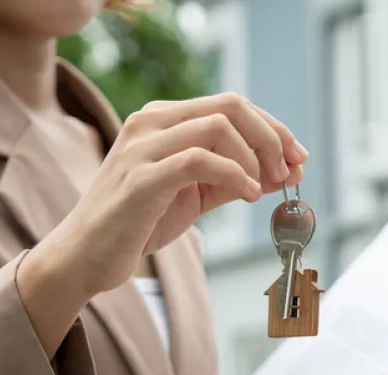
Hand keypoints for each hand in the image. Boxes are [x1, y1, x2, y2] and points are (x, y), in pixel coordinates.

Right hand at [31, 92, 306, 298]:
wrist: (88, 256)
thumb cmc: (141, 222)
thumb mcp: (196, 194)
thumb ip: (234, 177)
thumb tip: (285, 171)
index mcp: (165, 120)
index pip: (232, 105)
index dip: (273, 128)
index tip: (298, 157)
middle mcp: (152, 122)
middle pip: (231, 106)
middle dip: (272, 138)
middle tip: (289, 172)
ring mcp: (144, 147)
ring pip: (219, 127)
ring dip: (256, 158)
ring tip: (265, 189)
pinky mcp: (141, 178)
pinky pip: (200, 160)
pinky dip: (235, 175)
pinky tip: (248, 196)